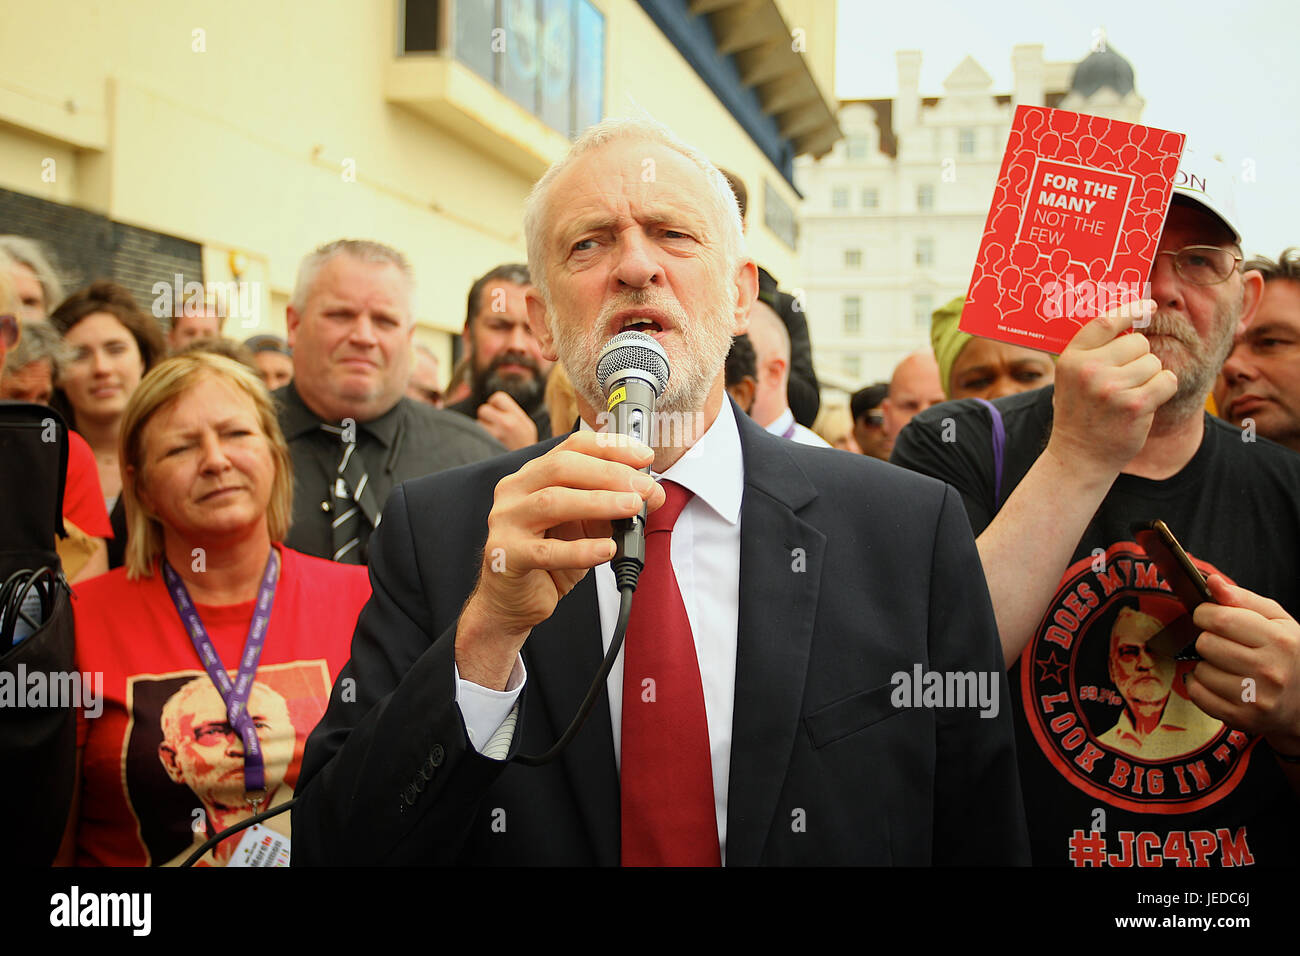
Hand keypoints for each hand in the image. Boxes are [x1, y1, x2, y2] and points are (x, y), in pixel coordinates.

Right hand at [455, 431, 665, 688]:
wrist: (513, 602)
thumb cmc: (548, 558)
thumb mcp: (583, 526)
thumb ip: (608, 506)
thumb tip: (649, 495)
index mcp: (533, 475)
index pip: (572, 446)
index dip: (611, 447)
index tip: (645, 458)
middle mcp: (515, 491)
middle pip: (562, 467)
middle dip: (610, 474)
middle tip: (645, 488)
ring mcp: (506, 522)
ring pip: (553, 502)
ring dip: (599, 503)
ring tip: (632, 508)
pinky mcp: (506, 556)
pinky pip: (547, 551)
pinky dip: (581, 550)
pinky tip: (607, 549)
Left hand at [477, 392, 539, 450]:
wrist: (530, 477)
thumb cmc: (523, 455)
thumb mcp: (527, 433)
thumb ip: (514, 416)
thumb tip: (494, 402)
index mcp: (522, 420)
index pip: (498, 398)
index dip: (493, 405)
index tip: (496, 415)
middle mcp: (511, 424)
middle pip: (484, 409)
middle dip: (485, 419)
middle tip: (492, 430)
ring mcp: (498, 435)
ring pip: (478, 423)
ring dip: (481, 431)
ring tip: (491, 442)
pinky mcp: (488, 445)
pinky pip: (475, 435)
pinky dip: (478, 441)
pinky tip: (487, 448)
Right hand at [1044, 299, 1177, 479]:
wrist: (1079, 457)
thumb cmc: (1080, 414)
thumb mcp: (1072, 379)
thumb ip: (1092, 351)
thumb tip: (1129, 320)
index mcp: (1072, 359)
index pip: (1106, 321)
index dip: (1131, 309)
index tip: (1149, 305)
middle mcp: (1089, 370)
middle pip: (1137, 343)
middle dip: (1139, 359)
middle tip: (1124, 381)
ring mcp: (1112, 388)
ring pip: (1154, 362)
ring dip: (1150, 378)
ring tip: (1129, 396)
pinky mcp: (1135, 405)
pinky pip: (1167, 380)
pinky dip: (1163, 390)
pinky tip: (1144, 404)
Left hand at [1187, 575, 1299, 756]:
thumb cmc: (1289, 656)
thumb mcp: (1278, 622)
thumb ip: (1243, 599)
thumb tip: (1213, 582)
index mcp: (1279, 641)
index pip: (1221, 619)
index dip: (1205, 613)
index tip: (1208, 616)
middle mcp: (1269, 671)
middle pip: (1206, 643)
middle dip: (1208, 639)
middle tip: (1225, 645)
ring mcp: (1254, 698)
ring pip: (1200, 669)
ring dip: (1207, 664)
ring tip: (1229, 667)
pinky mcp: (1240, 718)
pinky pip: (1197, 694)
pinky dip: (1201, 686)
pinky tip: (1221, 683)